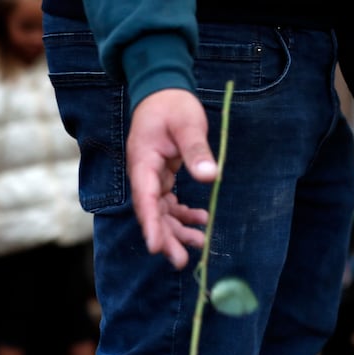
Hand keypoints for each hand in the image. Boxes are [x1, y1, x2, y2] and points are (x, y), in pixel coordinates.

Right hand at [127, 89, 217, 268]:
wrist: (162, 92)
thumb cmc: (173, 106)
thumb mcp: (188, 124)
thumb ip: (197, 150)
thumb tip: (210, 176)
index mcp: (143, 162)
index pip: (145, 198)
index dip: (151, 224)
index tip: (156, 247)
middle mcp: (143, 175)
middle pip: (152, 213)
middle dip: (165, 237)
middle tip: (181, 261)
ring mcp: (151, 178)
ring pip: (161, 212)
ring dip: (177, 230)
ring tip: (199, 244)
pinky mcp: (161, 178)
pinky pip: (169, 204)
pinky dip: (183, 215)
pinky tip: (201, 221)